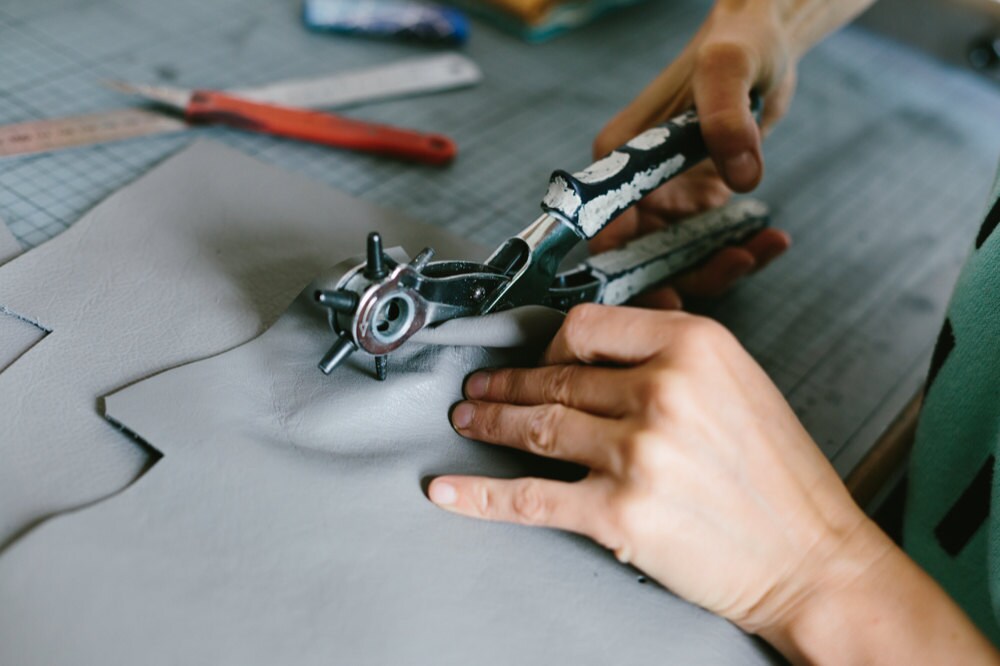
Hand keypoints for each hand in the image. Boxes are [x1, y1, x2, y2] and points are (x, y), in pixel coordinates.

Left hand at [428, 304, 878, 633]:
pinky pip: (531, 497)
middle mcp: (663, 391)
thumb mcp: (739, 383)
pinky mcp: (620, 513)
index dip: (552, 344)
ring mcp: (638, 453)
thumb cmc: (780, 477)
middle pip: (556, 377)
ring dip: (491, 422)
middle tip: (479, 389)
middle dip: (508, 384)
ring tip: (468, 419)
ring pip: (537, 427)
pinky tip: (449, 489)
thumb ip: (672, 356)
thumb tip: (599, 352)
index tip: (540, 359)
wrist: (813, 560)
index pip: (589, 327)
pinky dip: (481, 493)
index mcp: (695, 346)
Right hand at [590, 0, 798, 307]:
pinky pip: (713, 246)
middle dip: (682, 278)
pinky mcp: (700, 204)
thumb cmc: (736, 45)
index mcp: (621, 157)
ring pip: (679, 260)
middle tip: (730, 269)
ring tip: (763, 248)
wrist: (766, 44)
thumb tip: (740, 175)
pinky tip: (773, 239)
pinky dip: (744, 252)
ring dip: (719, 268)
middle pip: (641, 257)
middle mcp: (637, 186)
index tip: (663, 293)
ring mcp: (669, 199)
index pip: (606, 229)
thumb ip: (726, 118)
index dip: (626, 270)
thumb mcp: (727, 69)